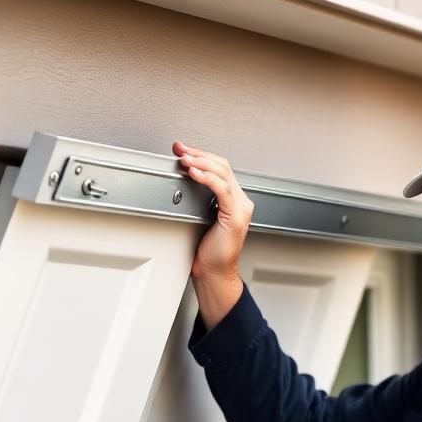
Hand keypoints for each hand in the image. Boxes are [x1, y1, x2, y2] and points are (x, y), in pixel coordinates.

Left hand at [172, 140, 253, 279]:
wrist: (214, 272)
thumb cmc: (208, 251)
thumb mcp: (201, 217)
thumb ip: (199, 198)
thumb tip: (183, 180)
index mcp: (234, 200)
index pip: (220, 168)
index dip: (202, 155)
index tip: (183, 150)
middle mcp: (241, 201)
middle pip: (222, 166)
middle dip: (198, 153)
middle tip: (180, 149)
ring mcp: (241, 208)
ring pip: (223, 173)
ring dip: (201, 162)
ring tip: (184, 158)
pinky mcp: (235, 216)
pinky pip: (222, 189)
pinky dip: (207, 178)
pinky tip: (195, 173)